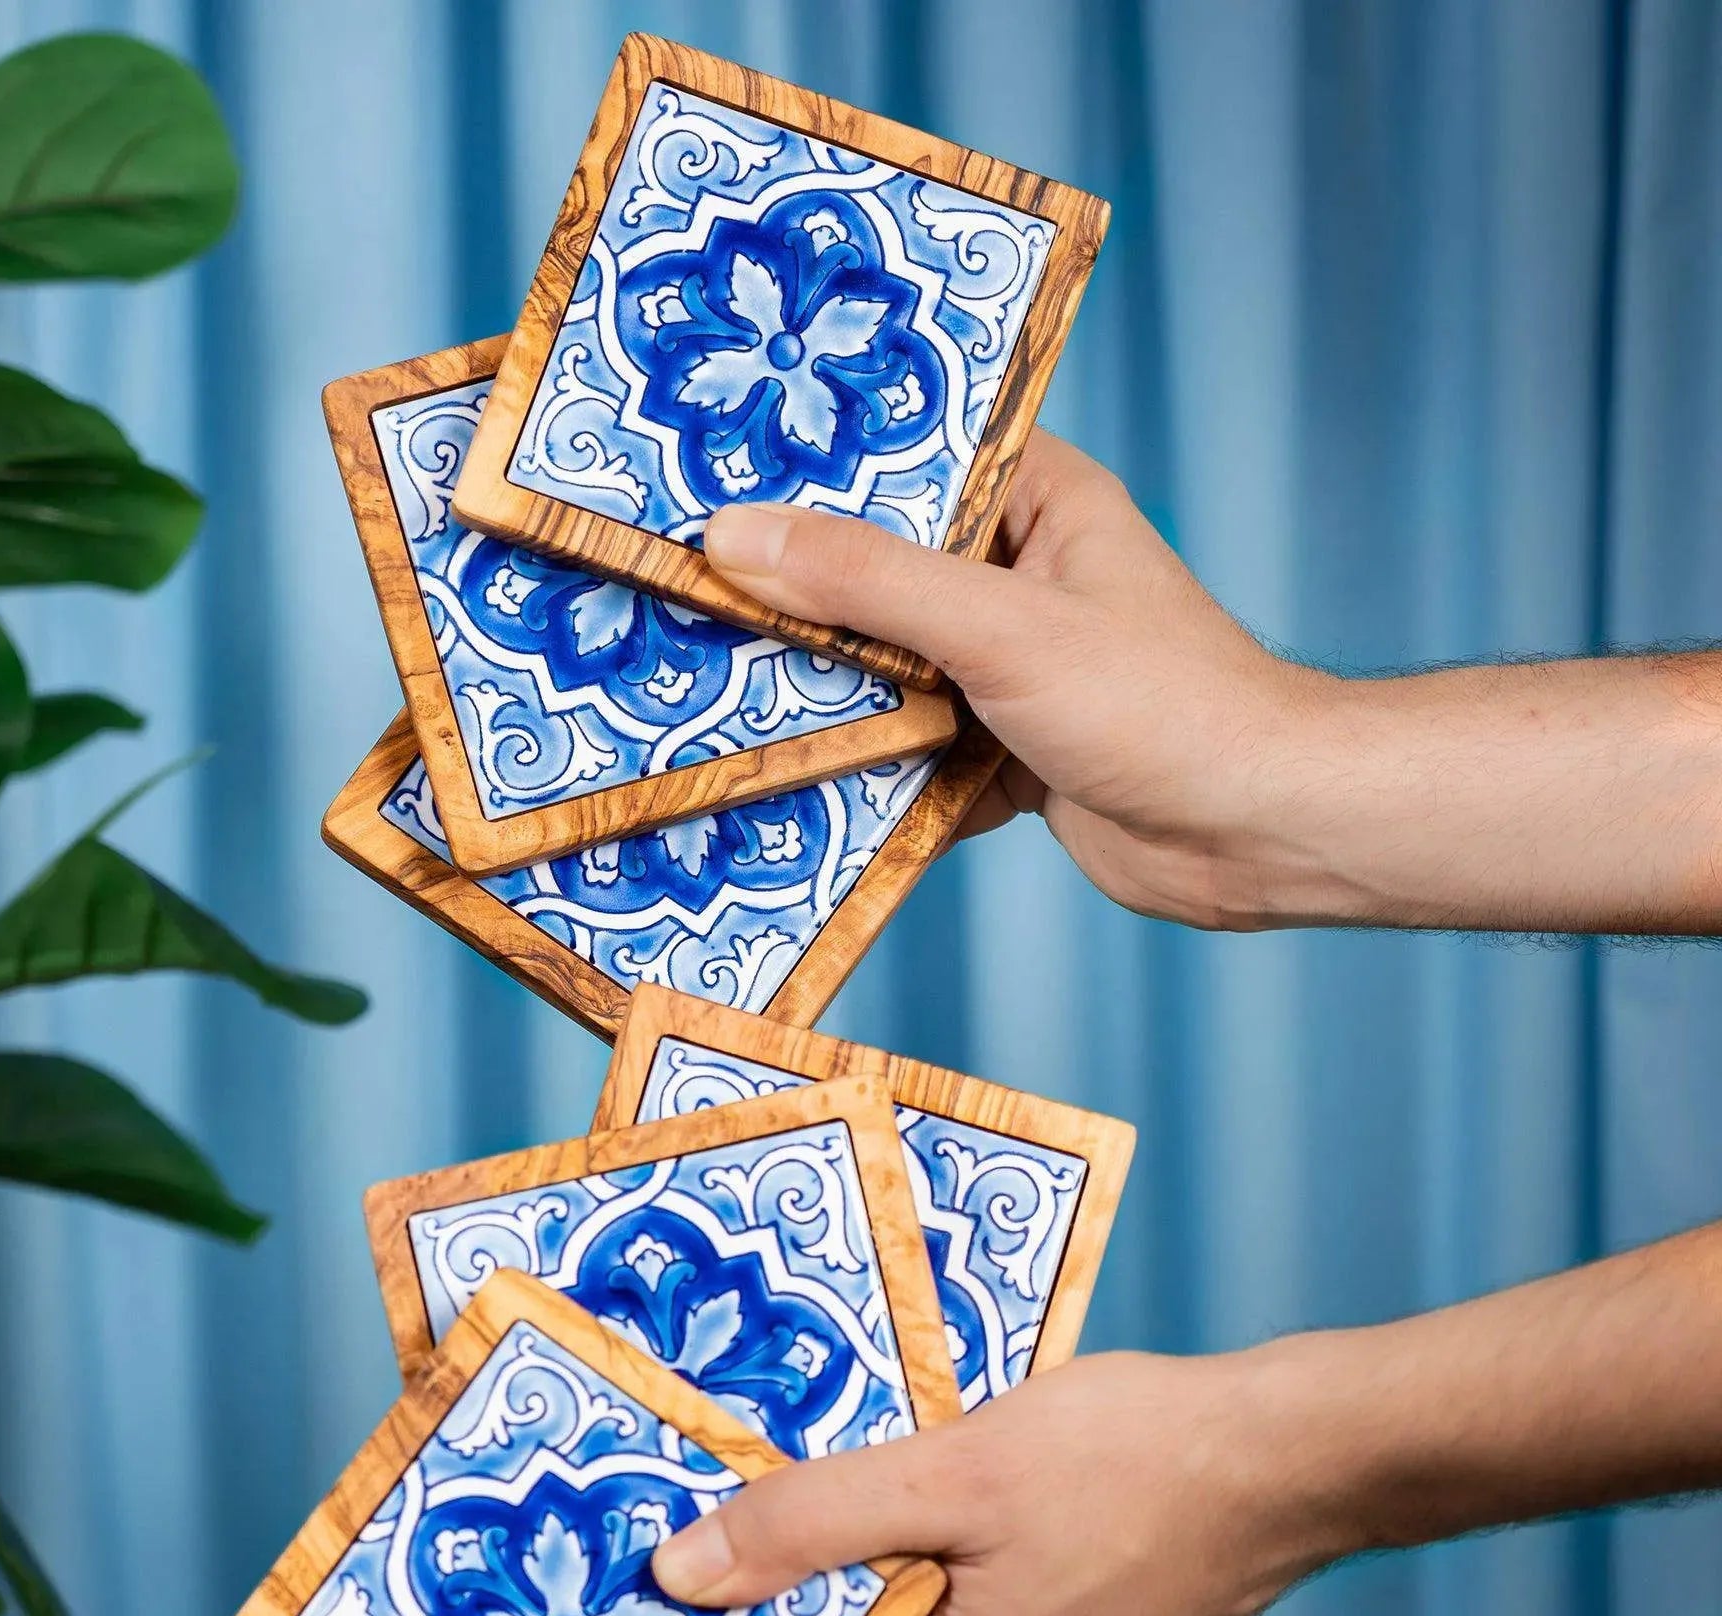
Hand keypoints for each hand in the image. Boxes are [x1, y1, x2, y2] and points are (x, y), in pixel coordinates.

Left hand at [649, 1347, 1331, 1615]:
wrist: (1295, 1452)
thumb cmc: (1132, 1458)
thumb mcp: (949, 1472)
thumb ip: (812, 1523)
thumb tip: (681, 1578)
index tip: (676, 1594)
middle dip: (808, 1590)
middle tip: (750, 1502)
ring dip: (886, 1560)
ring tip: (846, 1471)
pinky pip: (994, 1605)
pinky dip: (954, 1552)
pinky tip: (942, 1477)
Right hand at [703, 437, 1338, 930]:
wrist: (1257, 834)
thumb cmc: (1160, 704)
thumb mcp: (1000, 628)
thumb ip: (869, 582)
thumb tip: (735, 538)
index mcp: (1038, 504)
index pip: (911, 459)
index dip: (817, 466)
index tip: (710, 470)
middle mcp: (1021, 577)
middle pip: (881, 573)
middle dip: (797, 594)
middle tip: (680, 587)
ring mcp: (1011, 670)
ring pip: (890, 669)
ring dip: (825, 693)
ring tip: (707, 684)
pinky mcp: (1006, 753)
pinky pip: (912, 753)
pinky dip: (867, 772)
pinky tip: (786, 783)